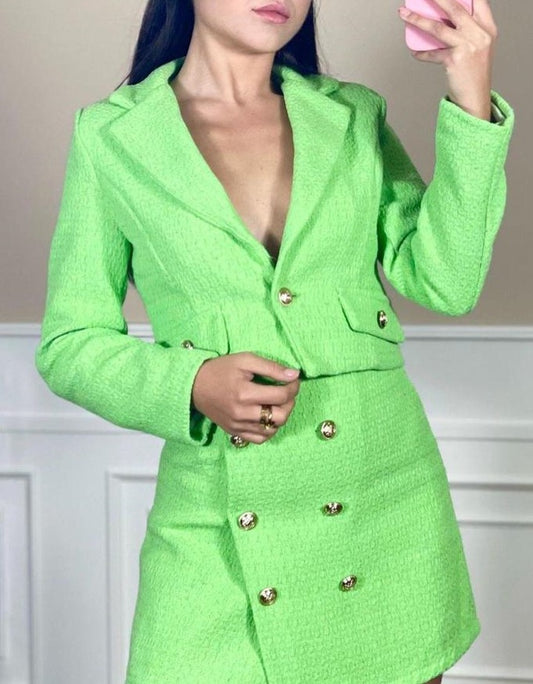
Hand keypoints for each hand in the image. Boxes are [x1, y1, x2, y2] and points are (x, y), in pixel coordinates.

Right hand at [192, 352, 300, 443]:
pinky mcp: (234, 432)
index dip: (293, 387)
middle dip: (290, 403)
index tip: (293, 380)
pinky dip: (269, 430)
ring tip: (278, 404)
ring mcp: (238, 425)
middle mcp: (242, 413)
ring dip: (282, 416)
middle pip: (280, 416)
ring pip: (272, 429)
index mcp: (245, 393)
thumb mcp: (245, 360)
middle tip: (287, 392)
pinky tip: (268, 417)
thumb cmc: (220, 370)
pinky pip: (260, 439)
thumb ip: (271, 367)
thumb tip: (294, 375)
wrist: (194, 385)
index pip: (281, 396)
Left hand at [398, 0, 498, 119]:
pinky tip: (415, 52)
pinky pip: (432, 53)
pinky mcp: (454, 60)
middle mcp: (479, 35)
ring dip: (417, 19)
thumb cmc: (474, 74)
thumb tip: (444, 18)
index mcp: (488, 29)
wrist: (475, 98)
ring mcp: (467, 47)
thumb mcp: (478, 47)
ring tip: (404, 14)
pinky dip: (421, 53)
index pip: (479, 2)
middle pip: (455, 8)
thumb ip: (468, 31)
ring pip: (438, 28)